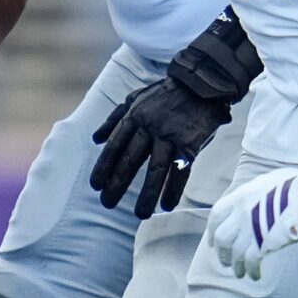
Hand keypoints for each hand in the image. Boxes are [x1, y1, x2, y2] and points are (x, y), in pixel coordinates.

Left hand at [92, 79, 232, 218]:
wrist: (202, 83)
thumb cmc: (167, 93)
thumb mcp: (135, 97)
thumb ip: (114, 118)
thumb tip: (95, 139)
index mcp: (134, 116)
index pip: (114, 145)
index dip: (104, 166)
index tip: (95, 186)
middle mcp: (149, 127)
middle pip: (130, 160)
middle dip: (117, 184)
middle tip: (107, 203)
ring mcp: (170, 135)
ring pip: (155, 169)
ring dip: (147, 194)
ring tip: (140, 214)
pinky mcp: (190, 143)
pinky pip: (180, 170)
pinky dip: (173, 189)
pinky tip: (167, 205)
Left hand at [207, 161, 297, 280]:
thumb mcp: (270, 180)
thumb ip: (256, 192)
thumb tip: (252, 199)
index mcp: (241, 195)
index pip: (216, 215)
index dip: (212, 229)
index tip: (213, 240)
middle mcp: (241, 212)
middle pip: (221, 237)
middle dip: (221, 252)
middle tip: (224, 260)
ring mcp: (252, 228)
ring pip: (234, 252)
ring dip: (235, 265)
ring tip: (239, 273)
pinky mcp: (265, 242)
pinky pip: (251, 260)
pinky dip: (250, 269)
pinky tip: (254, 275)